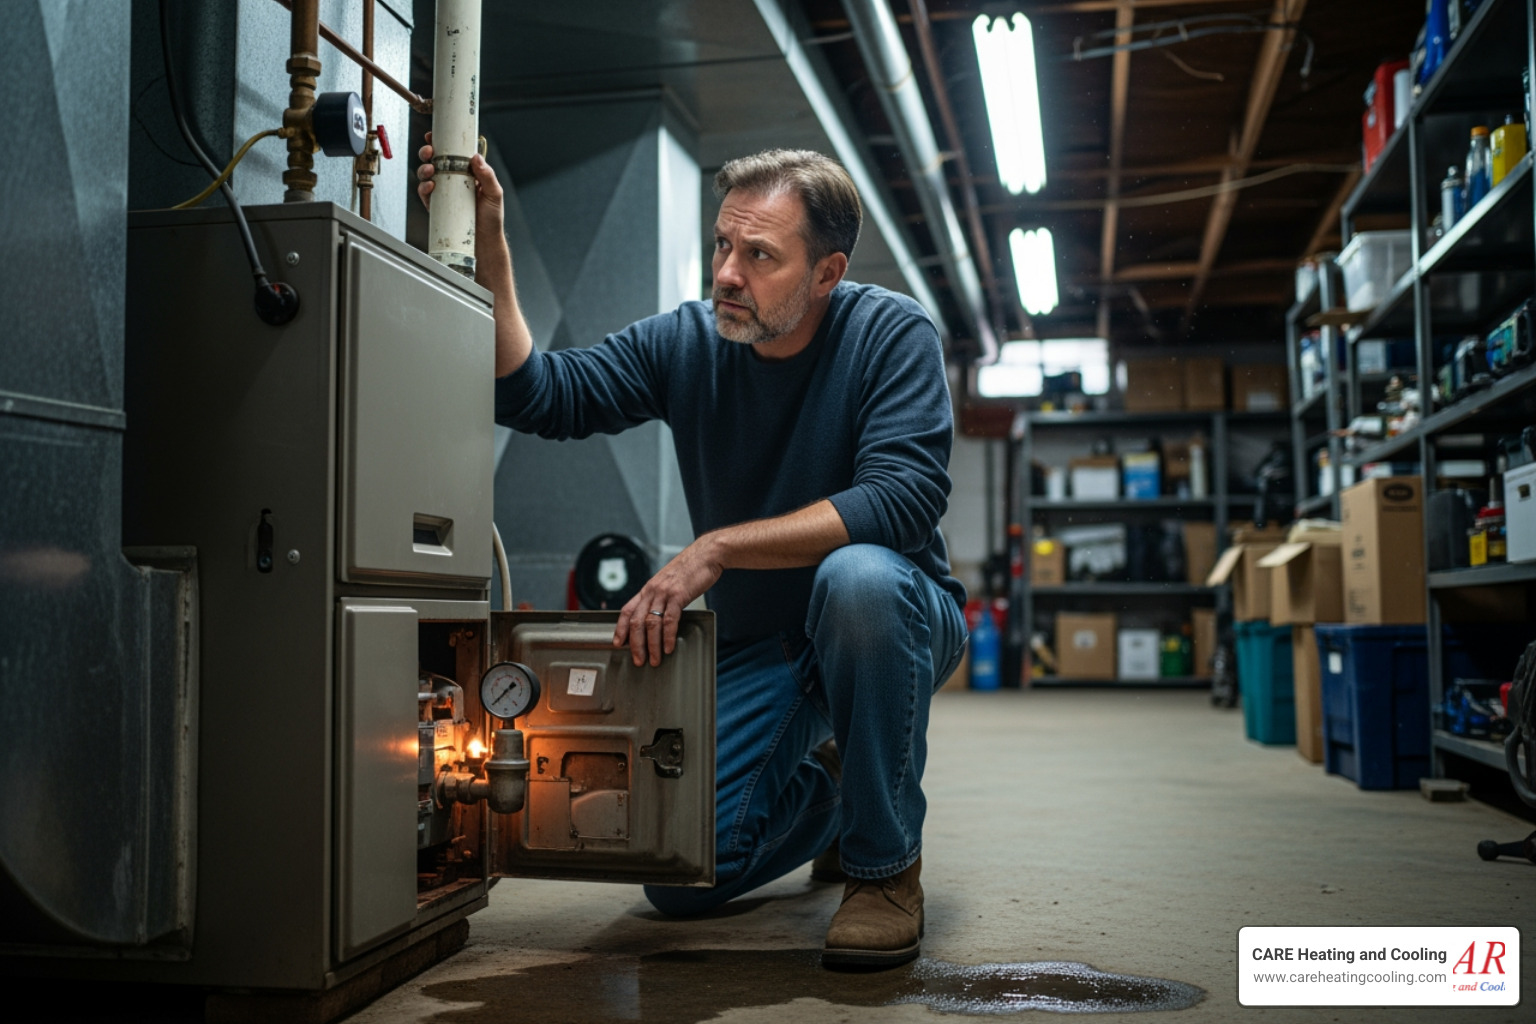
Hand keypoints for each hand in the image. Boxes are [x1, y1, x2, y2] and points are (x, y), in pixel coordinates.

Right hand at [417, 133, 506, 268]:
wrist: (484, 242)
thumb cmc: (492, 219)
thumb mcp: (495, 194)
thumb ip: (487, 175)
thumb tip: (476, 157)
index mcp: (467, 173)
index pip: (453, 153)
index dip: (442, 142)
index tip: (434, 135)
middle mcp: (454, 180)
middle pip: (435, 160)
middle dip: (428, 152)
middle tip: (429, 151)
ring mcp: (444, 193)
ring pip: (427, 174)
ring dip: (424, 168)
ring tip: (430, 170)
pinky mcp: (436, 206)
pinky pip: (425, 194)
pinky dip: (424, 187)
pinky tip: (430, 185)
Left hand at [613, 538, 723, 666]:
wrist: (706, 554)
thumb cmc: (690, 569)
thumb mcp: (669, 582)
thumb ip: (661, 597)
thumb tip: (658, 615)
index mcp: (648, 588)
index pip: (627, 610)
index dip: (620, 628)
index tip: (618, 643)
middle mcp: (652, 591)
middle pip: (636, 621)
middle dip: (636, 644)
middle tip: (639, 660)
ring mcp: (664, 593)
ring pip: (651, 624)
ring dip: (652, 645)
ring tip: (655, 659)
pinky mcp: (678, 595)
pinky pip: (669, 620)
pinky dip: (667, 636)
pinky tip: (668, 647)